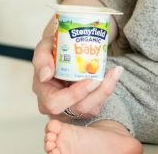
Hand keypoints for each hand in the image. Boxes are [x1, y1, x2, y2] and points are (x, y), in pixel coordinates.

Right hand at [32, 0, 124, 119]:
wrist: (64, 51)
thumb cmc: (53, 50)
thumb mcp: (44, 48)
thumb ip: (42, 59)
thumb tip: (45, 76)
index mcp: (43, 93)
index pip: (56, 103)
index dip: (75, 94)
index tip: (92, 80)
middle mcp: (56, 105)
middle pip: (78, 109)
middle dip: (97, 94)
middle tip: (108, 76)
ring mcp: (71, 108)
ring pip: (91, 108)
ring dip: (106, 90)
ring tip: (116, 72)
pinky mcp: (84, 106)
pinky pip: (98, 104)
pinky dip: (107, 90)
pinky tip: (114, 75)